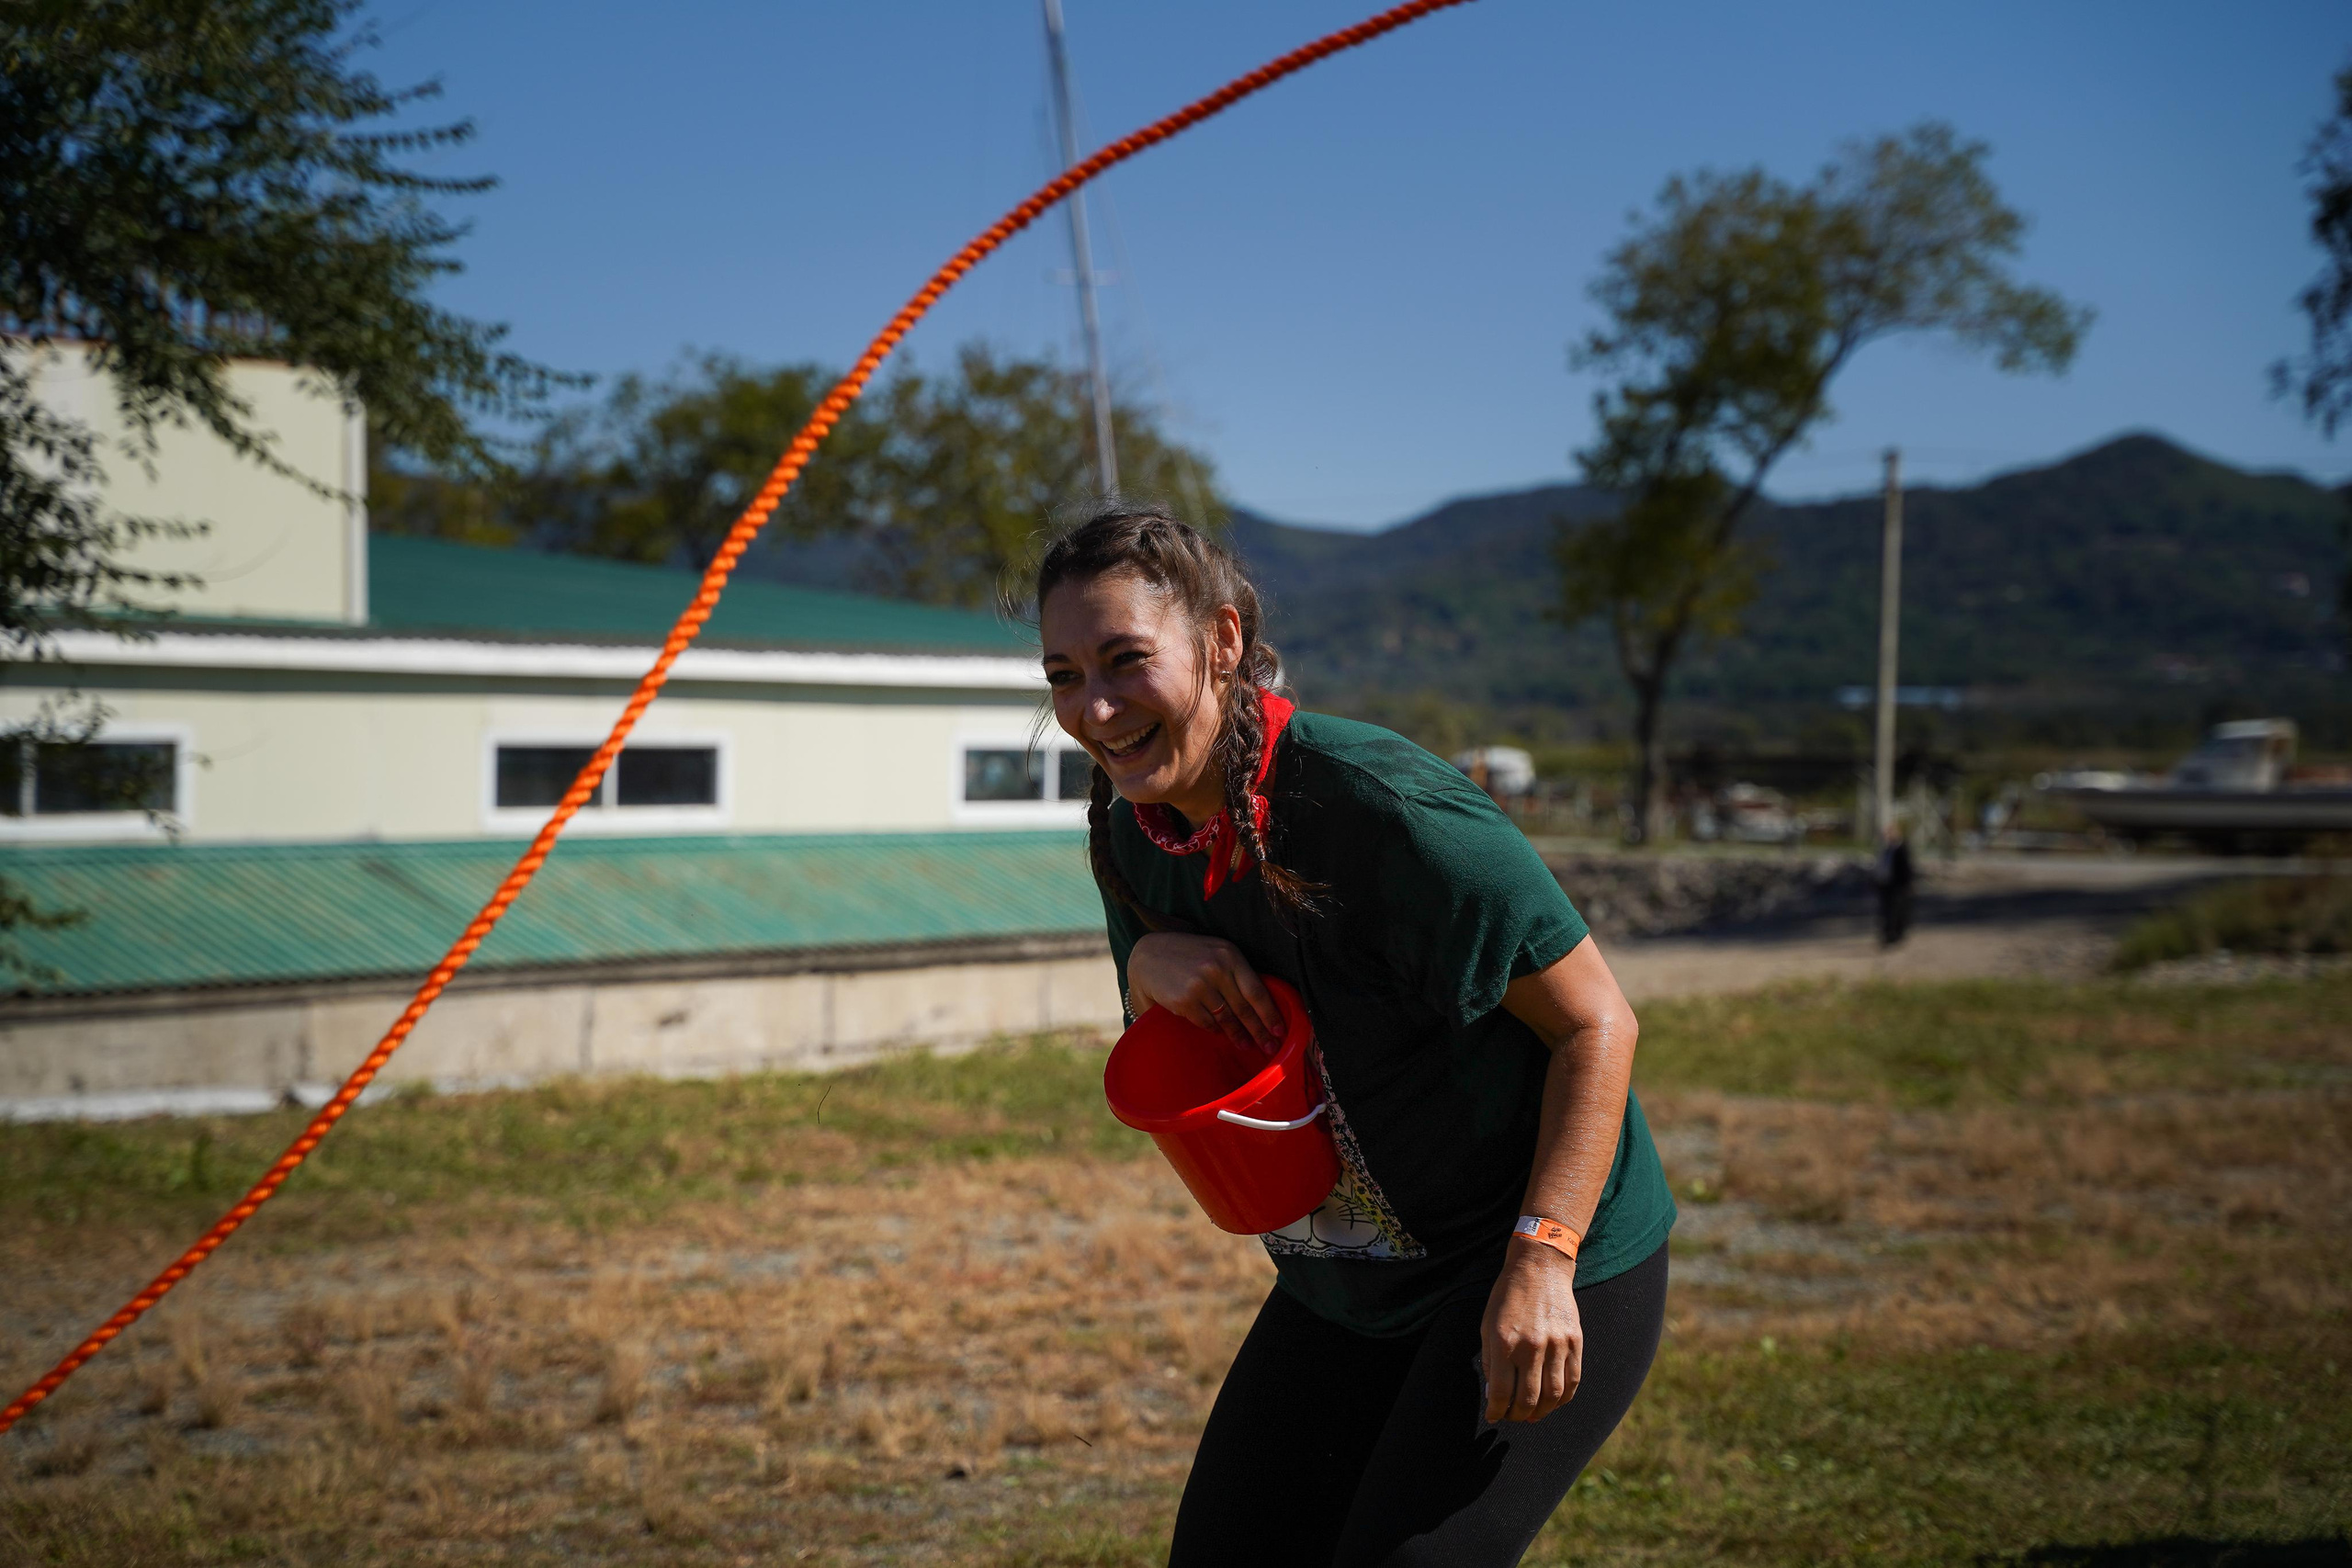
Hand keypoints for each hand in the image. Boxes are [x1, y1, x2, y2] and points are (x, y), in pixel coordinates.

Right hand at [1127, 933, 1283, 1051]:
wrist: (1148, 954)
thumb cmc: (1188, 955)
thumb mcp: (1215, 954)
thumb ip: (1235, 974)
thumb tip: (1259, 1008)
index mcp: (1230, 955)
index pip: (1257, 990)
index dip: (1270, 1014)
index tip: (1280, 1031)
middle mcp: (1217, 968)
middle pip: (1245, 1008)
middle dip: (1259, 1031)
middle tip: (1270, 1047)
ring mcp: (1200, 985)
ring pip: (1226, 1018)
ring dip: (1238, 1035)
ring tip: (1246, 1045)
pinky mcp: (1184, 1000)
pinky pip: (1207, 1022)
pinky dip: (1214, 1029)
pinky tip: (1219, 1033)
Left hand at [1479, 1241, 1582, 1423]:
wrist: (1540, 1268)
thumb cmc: (1508, 1297)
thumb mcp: (1487, 1326)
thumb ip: (1489, 1361)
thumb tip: (1493, 1395)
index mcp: (1504, 1342)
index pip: (1501, 1392)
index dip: (1496, 1411)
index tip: (1494, 1416)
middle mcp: (1532, 1346)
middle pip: (1528, 1399)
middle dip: (1518, 1415)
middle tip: (1513, 1417)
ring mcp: (1557, 1344)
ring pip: (1553, 1395)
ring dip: (1542, 1412)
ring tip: (1532, 1415)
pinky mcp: (1575, 1342)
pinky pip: (1573, 1381)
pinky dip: (1563, 1399)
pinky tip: (1553, 1402)